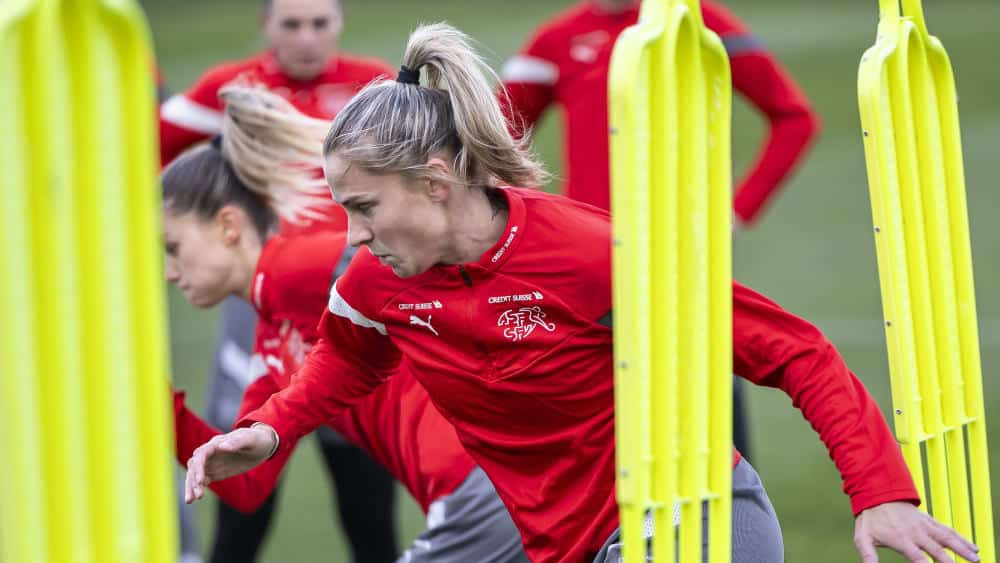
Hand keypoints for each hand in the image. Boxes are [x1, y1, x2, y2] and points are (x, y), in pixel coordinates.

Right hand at [184, 425, 275, 502]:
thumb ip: (237, 442)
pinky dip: (198, 487)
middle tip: (195, 497)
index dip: (198, 468)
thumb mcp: (250, 439)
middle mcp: (211, 453)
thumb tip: (221, 446)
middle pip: (194, 466)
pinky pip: (203, 479)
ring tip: (190, 500)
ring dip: (192, 486)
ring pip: (196, 474)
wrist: (262, 445)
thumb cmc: (256, 439)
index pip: (201, 455)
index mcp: (217, 443)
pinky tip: (198, 495)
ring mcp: (212, 462)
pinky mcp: (216, 471)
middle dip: (192, 480)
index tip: (201, 481)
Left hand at [854, 501, 978, 561]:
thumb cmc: (870, 518)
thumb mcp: (863, 538)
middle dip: (950, 562)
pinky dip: (961, 538)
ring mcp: (924, 525)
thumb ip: (868, 554)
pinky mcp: (929, 520)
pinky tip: (973, 547)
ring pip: (947, 538)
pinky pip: (948, 530)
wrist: (876, 493)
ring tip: (976, 559)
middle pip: (937, 550)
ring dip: (963, 549)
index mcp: (901, 539)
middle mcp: (916, 533)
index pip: (918, 558)